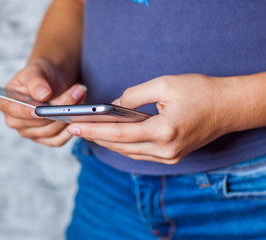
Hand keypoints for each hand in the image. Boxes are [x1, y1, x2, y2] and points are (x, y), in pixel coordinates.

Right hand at [0, 59, 85, 146]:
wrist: (50, 82)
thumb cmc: (39, 74)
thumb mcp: (36, 70)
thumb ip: (36, 81)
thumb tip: (42, 94)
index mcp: (6, 103)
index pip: (14, 111)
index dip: (27, 111)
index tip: (39, 109)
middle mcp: (15, 122)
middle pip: (38, 122)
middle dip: (59, 107)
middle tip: (77, 91)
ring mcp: (30, 133)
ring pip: (51, 130)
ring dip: (69, 115)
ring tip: (81, 96)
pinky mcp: (45, 139)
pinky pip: (58, 140)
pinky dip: (70, 128)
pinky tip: (79, 114)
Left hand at [67, 74, 233, 163]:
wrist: (229, 107)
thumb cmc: (200, 91)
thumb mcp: (164, 84)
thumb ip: (134, 96)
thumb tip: (113, 107)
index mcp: (164, 131)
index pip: (119, 133)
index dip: (93, 130)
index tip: (73, 126)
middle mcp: (166, 150)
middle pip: (120, 146)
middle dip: (95, 137)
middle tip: (73, 129)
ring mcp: (169, 157)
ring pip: (128, 152)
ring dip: (107, 142)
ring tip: (87, 132)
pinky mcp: (171, 156)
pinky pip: (139, 154)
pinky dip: (122, 146)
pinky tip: (110, 138)